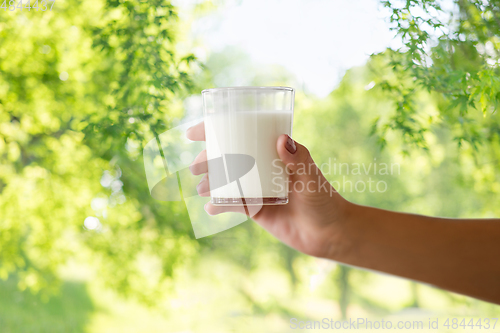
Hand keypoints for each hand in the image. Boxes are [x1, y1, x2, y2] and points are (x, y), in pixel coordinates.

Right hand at [186, 122, 350, 258]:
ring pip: (226, 180)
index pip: (242, 134)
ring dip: (210, 182)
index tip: (195, 132)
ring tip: (203, 188)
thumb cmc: (324, 200)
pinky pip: (233, 204)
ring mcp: (257, 188)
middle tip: (196, 166)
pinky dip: (220, 205)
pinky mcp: (256, 209)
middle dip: (207, 159)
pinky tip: (211, 208)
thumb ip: (299, 159)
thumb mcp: (312, 177)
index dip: (216, 131)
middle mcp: (262, 167)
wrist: (328, 233)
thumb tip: (282, 139)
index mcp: (273, 152)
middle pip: (227, 157)